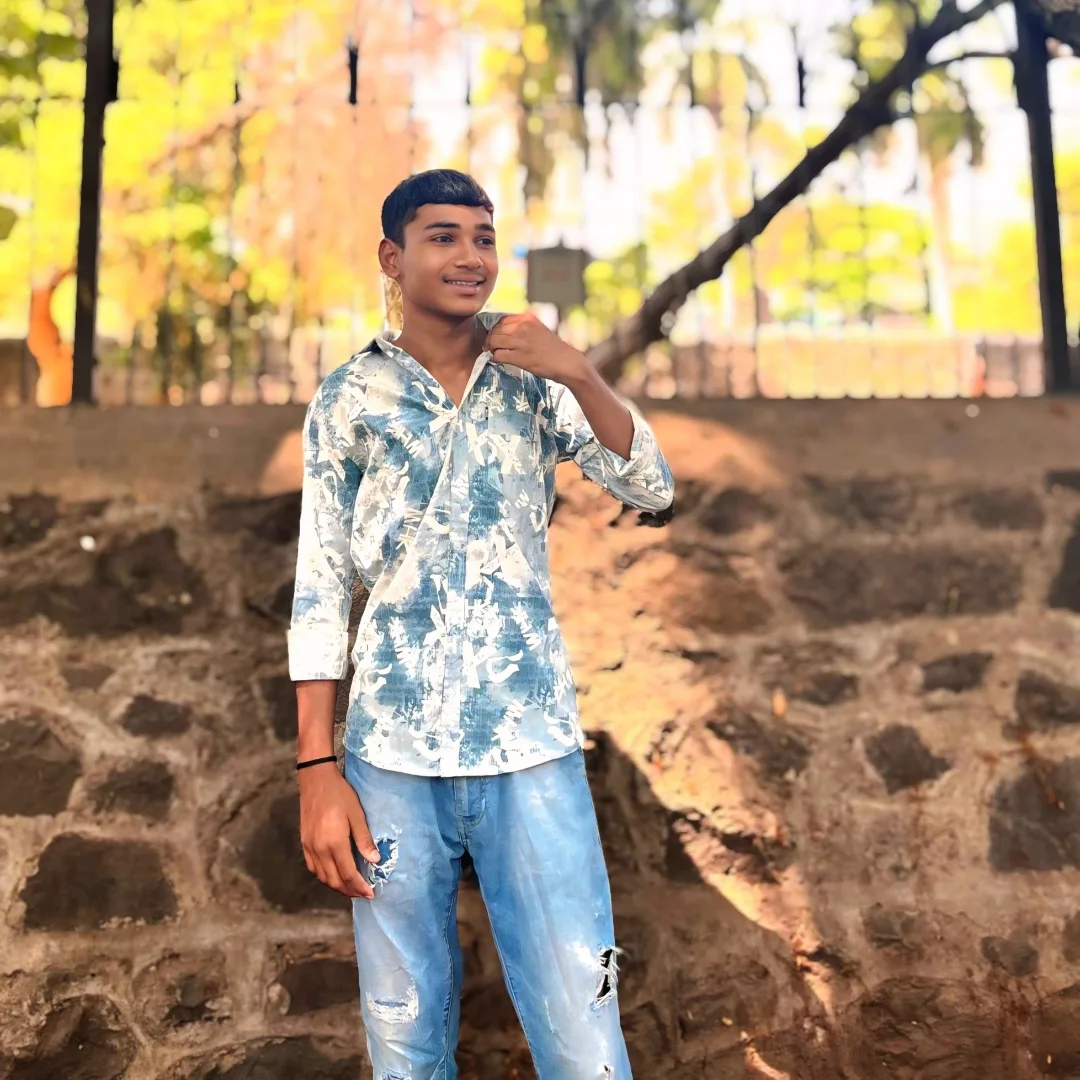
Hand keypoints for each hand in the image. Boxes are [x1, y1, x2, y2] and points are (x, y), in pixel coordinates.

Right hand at [298, 764, 379, 898]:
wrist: (315, 780)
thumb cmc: (339, 794)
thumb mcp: (357, 814)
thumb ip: (364, 839)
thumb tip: (375, 860)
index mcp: (334, 843)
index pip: (348, 874)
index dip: (360, 887)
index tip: (371, 893)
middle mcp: (319, 849)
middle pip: (334, 880)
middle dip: (350, 890)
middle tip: (363, 893)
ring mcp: (309, 847)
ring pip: (323, 876)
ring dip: (337, 885)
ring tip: (351, 886)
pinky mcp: (304, 843)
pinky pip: (313, 867)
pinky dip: (324, 876)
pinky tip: (334, 873)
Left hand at [484, 313, 588, 385]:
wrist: (567, 363)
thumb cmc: (554, 349)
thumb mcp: (539, 330)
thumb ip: (524, 327)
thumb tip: (503, 332)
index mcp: (528, 318)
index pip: (502, 320)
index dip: (495, 329)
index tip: (495, 336)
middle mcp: (523, 327)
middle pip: (496, 331)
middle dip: (490, 340)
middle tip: (490, 347)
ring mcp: (521, 342)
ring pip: (494, 342)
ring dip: (492, 349)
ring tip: (494, 353)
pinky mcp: (519, 357)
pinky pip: (498, 355)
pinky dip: (495, 358)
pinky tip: (499, 360)